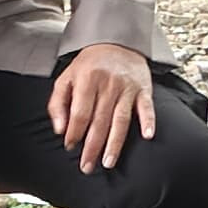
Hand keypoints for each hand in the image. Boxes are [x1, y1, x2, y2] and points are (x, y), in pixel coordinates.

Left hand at [48, 43, 156, 172]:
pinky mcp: (144, 88)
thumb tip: (60, 130)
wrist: (116, 41)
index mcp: (87, 80)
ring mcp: (127, 87)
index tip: (70, 147)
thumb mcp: (66, 78)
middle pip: (99, 121)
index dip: (74, 132)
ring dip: (115, 143)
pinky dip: (148, 121)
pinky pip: (147, 107)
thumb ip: (58, 103)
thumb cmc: (89, 65)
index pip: (80, 113)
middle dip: (92, 147)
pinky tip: (147, 136)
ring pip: (121, 120)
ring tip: (108, 163)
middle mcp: (108, 84)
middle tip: (87, 166)